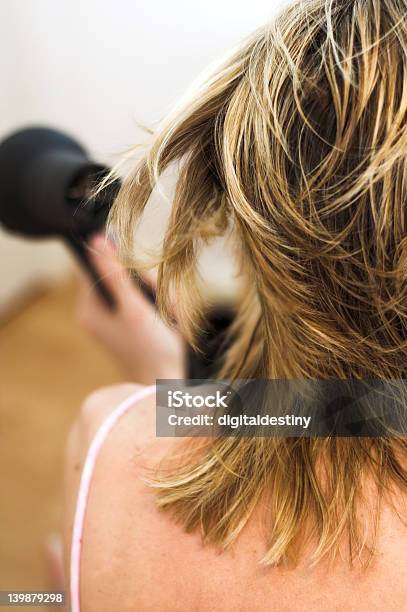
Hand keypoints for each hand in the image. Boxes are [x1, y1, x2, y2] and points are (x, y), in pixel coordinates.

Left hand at [76, 233, 185, 383]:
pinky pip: (145, 304)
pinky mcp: (130, 327)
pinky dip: (160, 309)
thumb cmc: (151, 349)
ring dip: (160, 298)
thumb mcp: (134, 307)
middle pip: (122, 276)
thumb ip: (115, 274)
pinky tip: (171, 323)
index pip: (98, 266)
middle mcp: (97, 314)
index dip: (124, 265)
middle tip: (163, 304)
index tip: (143, 280)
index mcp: (89, 309)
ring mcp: (114, 321)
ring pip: (138, 289)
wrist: (166, 388)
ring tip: (171, 318)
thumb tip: (97, 240)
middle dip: (149, 286)